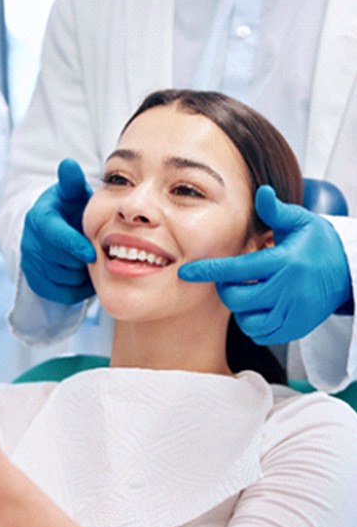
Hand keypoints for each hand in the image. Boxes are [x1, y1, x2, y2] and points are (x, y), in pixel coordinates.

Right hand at [21, 158, 95, 303]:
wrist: (57, 231)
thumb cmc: (70, 210)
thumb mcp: (72, 194)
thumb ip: (72, 182)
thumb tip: (69, 164)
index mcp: (40, 219)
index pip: (55, 236)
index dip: (74, 246)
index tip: (92, 254)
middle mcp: (30, 242)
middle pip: (61, 261)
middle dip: (82, 260)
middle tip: (97, 254)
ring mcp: (31, 264)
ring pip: (63, 279)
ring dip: (82, 274)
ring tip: (90, 262)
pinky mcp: (36, 282)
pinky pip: (61, 294)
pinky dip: (77, 289)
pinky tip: (84, 275)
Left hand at [179, 186, 351, 344]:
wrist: (349, 271)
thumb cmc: (318, 243)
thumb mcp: (300, 222)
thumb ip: (275, 211)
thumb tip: (261, 192)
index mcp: (283, 262)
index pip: (237, 269)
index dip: (208, 271)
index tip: (186, 272)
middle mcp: (287, 290)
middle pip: (237, 299)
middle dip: (226, 289)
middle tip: (233, 279)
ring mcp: (293, 313)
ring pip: (247, 321)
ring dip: (240, 308)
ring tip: (250, 292)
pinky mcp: (297, 328)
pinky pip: (262, 335)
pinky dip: (254, 324)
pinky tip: (260, 307)